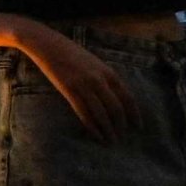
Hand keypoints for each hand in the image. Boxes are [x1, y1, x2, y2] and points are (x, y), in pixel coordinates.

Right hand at [8, 22, 140, 137]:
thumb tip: (113, 98)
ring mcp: (84, 85)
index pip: (127, 97)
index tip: (138, 126)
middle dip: (121, 125)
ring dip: (107, 129)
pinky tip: (95, 135)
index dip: (134, 114)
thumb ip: (104, 78)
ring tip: (110, 141)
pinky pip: (84, 112)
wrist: (47, 44)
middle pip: (116, 108)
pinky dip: (91, 126)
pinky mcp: (69, 89)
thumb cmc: (70, 53)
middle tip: (122, 138)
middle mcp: (99, 80)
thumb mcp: (94, 63)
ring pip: (101, 113)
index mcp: (108, 72)